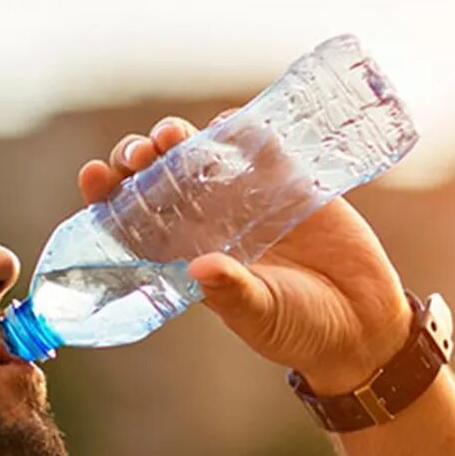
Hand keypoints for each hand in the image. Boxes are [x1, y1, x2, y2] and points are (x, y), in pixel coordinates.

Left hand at [78, 115, 411, 394]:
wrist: (361, 322)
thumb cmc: (299, 329)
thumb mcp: (262, 315)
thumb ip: (233, 293)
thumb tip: (202, 268)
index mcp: (185, 259)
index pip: (133, 222)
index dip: (108, 197)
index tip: (93, 176)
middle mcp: (207, 224)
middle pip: (158, 180)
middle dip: (140, 160)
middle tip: (140, 155)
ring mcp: (244, 200)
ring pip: (199, 156)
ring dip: (180, 139)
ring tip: (171, 135)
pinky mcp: (287, 183)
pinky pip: (256, 146)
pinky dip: (238, 132)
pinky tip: (225, 126)